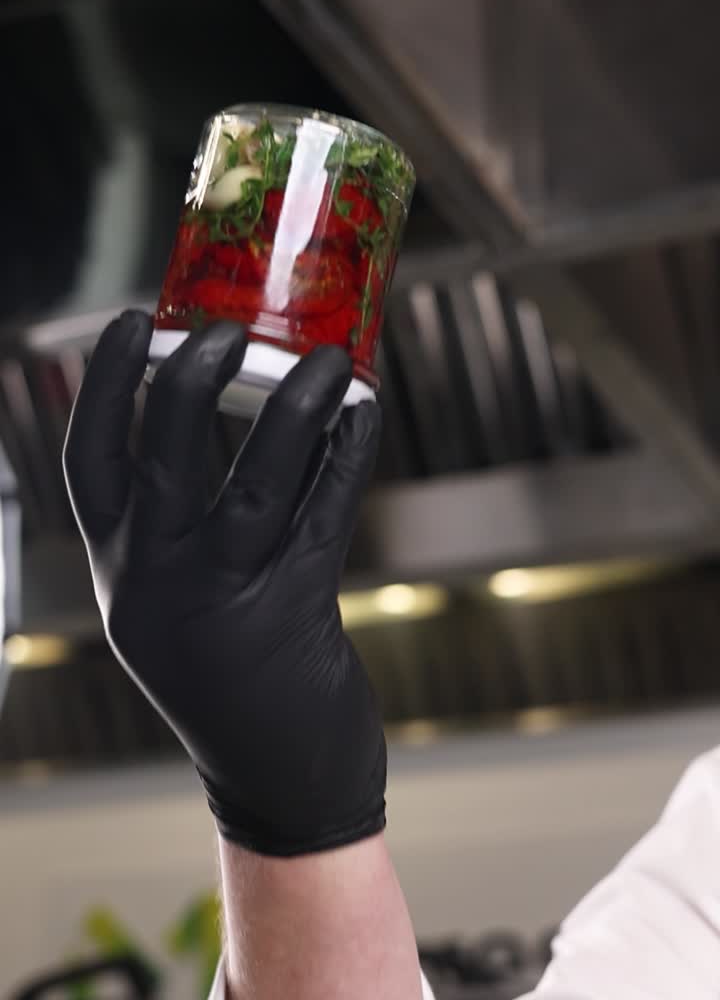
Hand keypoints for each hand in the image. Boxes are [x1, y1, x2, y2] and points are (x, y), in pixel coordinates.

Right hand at [63, 312, 385, 855]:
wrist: (277, 783)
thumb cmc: (227, 676)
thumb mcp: (173, 606)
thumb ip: (180, 528)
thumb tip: (239, 415)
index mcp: (119, 576)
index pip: (89, 465)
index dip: (105, 386)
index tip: (132, 322)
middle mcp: (157, 587)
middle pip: (160, 457)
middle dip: (188, 377)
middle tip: (225, 325)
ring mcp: (224, 604)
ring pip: (257, 480)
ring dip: (296, 405)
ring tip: (327, 355)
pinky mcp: (296, 616)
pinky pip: (325, 514)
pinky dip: (348, 456)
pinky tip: (365, 413)